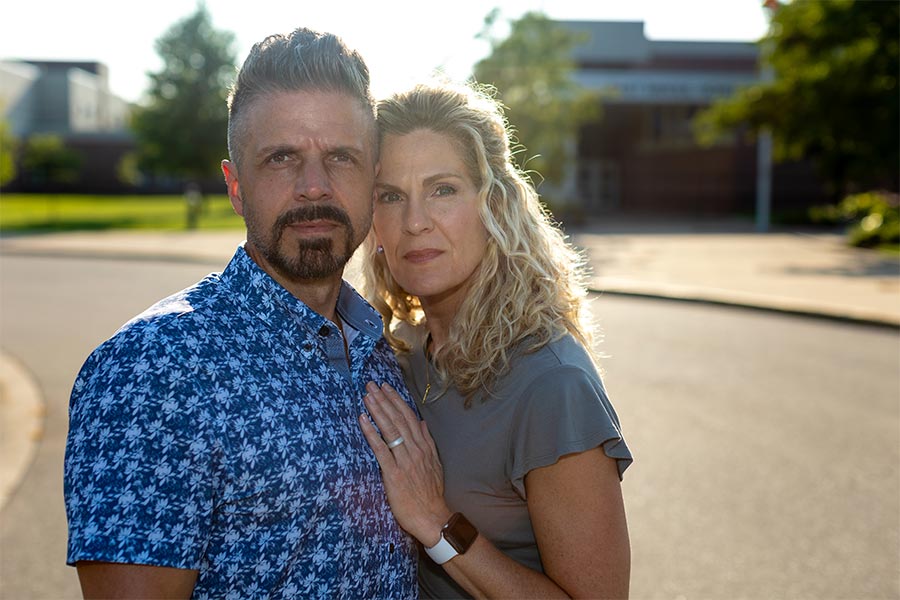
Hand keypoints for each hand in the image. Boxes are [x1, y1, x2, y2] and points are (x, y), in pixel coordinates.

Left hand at [359, 382, 451, 545]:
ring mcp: (404, 461)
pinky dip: (371, 433)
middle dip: (384, 400)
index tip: (386, 387)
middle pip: (398, 419)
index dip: (396, 401)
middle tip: (371, 385)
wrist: (432, 517)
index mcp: (424, 447)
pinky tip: (362, 421)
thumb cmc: (431, 493)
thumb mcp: (435, 464)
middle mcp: (415, 450)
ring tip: (367, 396)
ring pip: (390, 430)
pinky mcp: (394, 474)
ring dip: (377, 411)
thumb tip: (421, 423)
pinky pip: (380, 450)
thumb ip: (427, 442)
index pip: (408, 417)